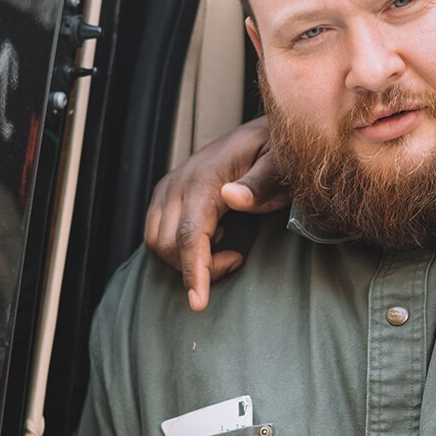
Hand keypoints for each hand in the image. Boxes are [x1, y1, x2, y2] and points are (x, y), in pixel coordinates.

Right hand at [143, 116, 289, 310]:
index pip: (189, 234)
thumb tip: (233, 197)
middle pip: (165, 244)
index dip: (194, 271)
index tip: (199, 303)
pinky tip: (213, 238)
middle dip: (196, 268)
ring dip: (186, 260)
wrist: (263, 133)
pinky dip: (180, 248)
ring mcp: (169, 188)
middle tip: (237, 260)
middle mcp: (178, 183)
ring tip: (226, 251)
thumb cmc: (276, 152)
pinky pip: (157, 232)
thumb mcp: (279, 164)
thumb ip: (260, 183)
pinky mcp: (168, 195)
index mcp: (205, 178)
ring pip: (156, 242)